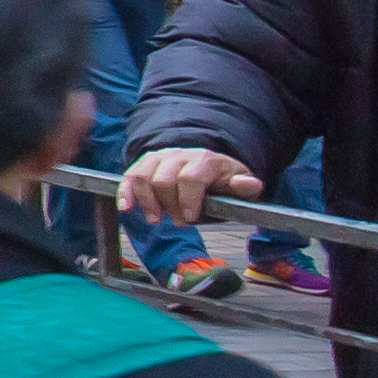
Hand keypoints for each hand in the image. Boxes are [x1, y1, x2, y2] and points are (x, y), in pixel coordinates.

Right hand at [122, 145, 261, 223]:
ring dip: (146, 201)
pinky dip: (126, 192)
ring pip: (142, 175)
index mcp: (205, 160)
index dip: (187, 200)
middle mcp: (179, 155)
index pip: (190, 177)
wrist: (207, 167)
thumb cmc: (222, 182)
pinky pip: (129, 175)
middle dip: (168, 205)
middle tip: (179, 222)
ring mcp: (160, 158)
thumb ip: (243, 187)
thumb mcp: (239, 185)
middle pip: (163, 179)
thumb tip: (251, 184)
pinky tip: (127, 208)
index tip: (190, 218)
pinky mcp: (145, 164)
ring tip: (156, 220)